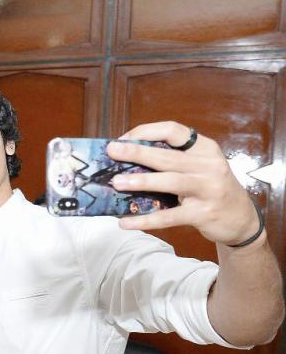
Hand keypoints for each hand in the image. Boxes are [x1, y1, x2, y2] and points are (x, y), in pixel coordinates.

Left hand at [106, 122, 260, 245]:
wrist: (241, 219)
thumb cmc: (210, 189)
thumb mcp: (199, 168)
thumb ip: (172, 161)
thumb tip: (126, 162)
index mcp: (204, 148)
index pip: (173, 131)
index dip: (146, 132)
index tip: (123, 138)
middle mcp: (209, 165)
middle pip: (168, 156)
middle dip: (136, 153)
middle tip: (111, 151)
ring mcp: (208, 189)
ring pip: (170, 182)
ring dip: (141, 182)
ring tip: (115, 183)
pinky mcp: (203, 214)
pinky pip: (169, 217)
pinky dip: (145, 220)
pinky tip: (125, 222)